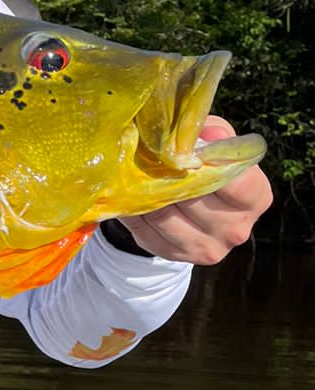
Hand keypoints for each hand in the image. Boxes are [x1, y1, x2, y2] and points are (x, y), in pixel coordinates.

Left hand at [118, 116, 271, 263]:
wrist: (195, 209)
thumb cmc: (210, 167)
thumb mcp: (218, 143)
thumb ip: (214, 133)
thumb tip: (204, 133)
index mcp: (257, 198)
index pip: (237, 181)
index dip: (209, 161)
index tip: (188, 148)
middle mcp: (236, 229)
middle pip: (193, 197)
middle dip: (168, 175)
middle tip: (149, 156)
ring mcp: (207, 248)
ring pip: (164, 215)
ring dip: (146, 193)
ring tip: (137, 175)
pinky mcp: (176, 256)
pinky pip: (145, 230)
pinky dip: (135, 211)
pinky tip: (133, 197)